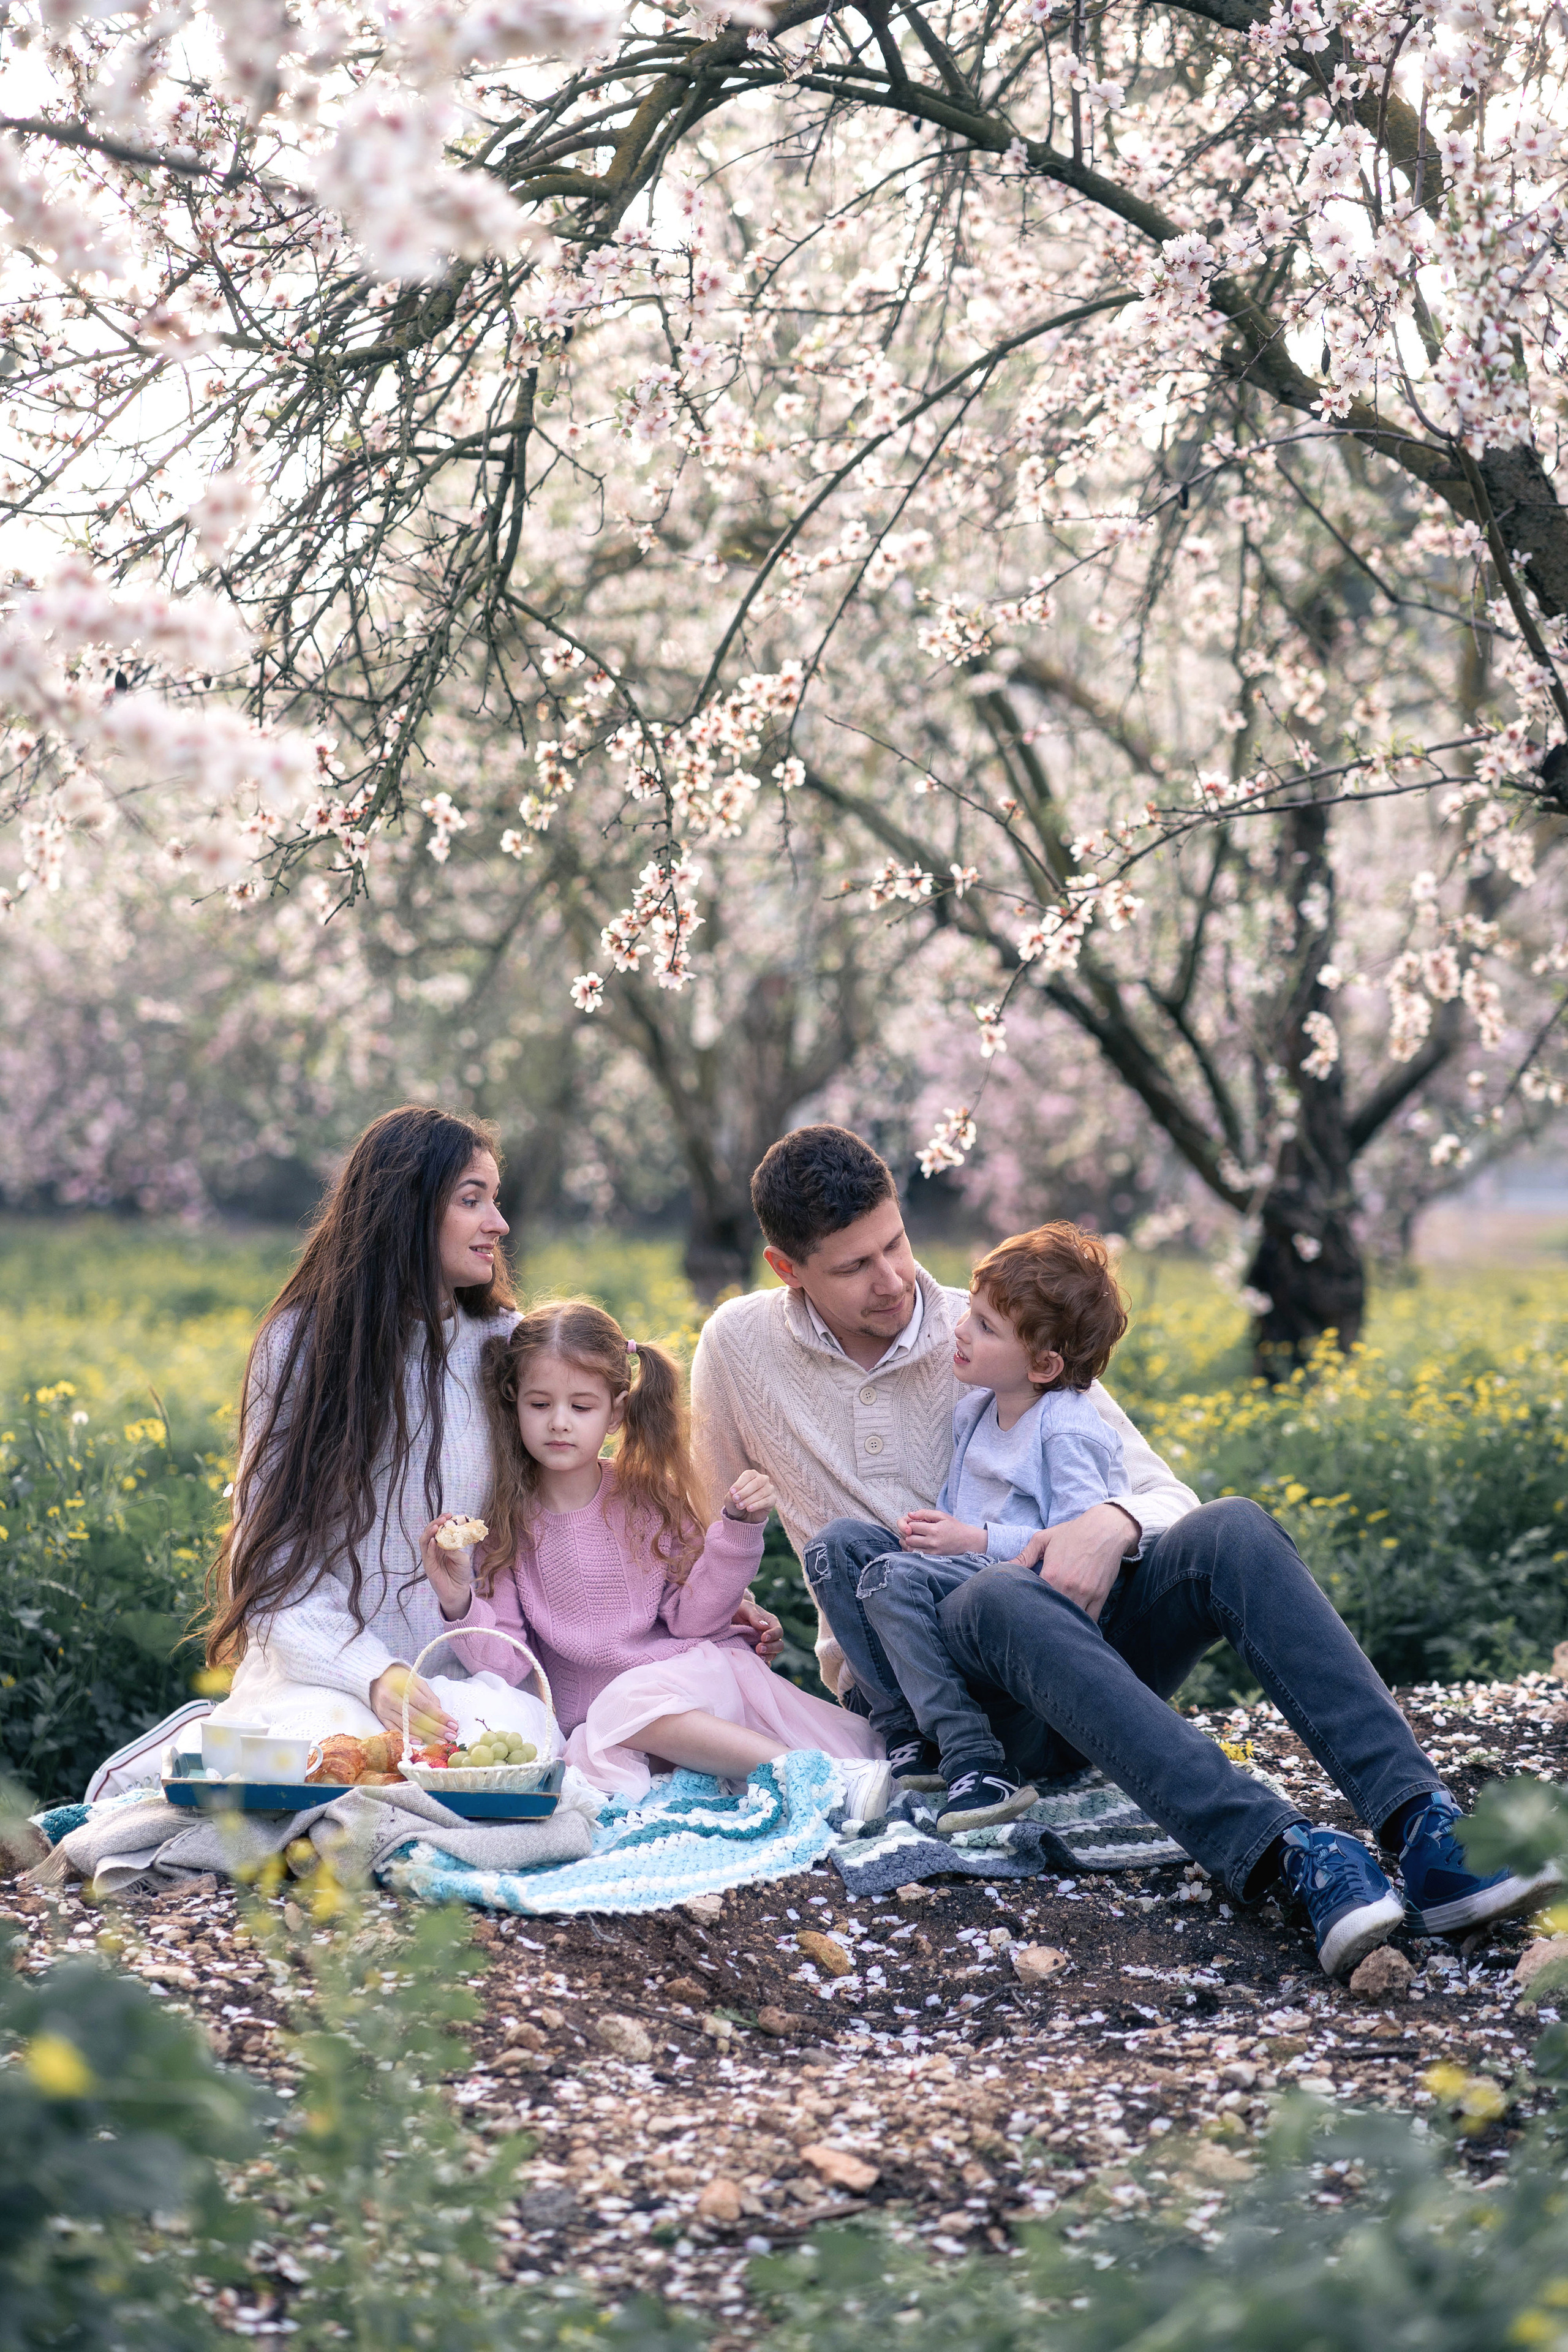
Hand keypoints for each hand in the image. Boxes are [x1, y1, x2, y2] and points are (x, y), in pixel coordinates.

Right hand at [368, 1663, 457, 1742]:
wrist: (375, 1678)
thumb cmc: (399, 1678)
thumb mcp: (416, 1680)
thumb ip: (429, 1696)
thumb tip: (441, 1712)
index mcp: (402, 1687)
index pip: (424, 1705)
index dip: (439, 1716)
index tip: (453, 1724)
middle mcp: (392, 1700)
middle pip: (417, 1718)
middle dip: (436, 1729)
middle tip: (451, 1736)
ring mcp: (385, 1711)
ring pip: (407, 1726)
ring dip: (426, 1736)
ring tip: (441, 1742)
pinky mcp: (381, 1719)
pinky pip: (395, 1731)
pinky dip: (408, 1737)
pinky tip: (420, 1742)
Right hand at [420, 1514, 475, 1618]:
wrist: (457, 1590)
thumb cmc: (461, 1573)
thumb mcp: (462, 1559)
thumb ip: (455, 1549)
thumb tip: (448, 1541)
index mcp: (443, 1544)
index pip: (440, 1529)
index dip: (443, 1521)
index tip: (450, 1514)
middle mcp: (435, 1548)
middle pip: (430, 1532)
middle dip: (435, 1523)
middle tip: (443, 1518)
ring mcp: (430, 1556)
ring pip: (424, 1540)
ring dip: (429, 1532)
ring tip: (436, 1526)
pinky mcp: (428, 1565)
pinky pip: (426, 1553)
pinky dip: (429, 1546)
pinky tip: (434, 1541)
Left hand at [724, 1469, 777, 1524]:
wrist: (744, 1516)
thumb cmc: (737, 1503)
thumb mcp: (730, 1499)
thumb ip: (731, 1495)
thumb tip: (733, 1494)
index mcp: (752, 1475)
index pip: (748, 1475)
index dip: (740, 1483)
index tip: (731, 1492)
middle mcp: (763, 1479)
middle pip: (756, 1483)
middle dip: (744, 1492)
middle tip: (735, 1499)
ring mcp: (769, 1489)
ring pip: (761, 1493)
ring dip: (749, 1500)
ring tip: (740, 1506)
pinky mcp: (772, 1500)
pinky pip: (766, 1501)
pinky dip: (756, 1505)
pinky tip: (749, 1509)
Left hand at [731, 1593, 783, 1664]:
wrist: (729, 1617)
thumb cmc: (740, 1609)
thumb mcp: (746, 1608)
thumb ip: (755, 1616)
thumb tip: (764, 1626)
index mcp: (771, 1623)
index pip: (778, 1631)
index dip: (773, 1635)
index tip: (763, 1637)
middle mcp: (770, 1636)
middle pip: (779, 1645)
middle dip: (771, 1648)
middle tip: (759, 1648)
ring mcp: (764, 1646)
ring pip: (773, 1655)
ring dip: (767, 1657)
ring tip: (757, 1657)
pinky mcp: (757, 1654)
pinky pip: (764, 1662)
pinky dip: (763, 1664)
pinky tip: (757, 1664)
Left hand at [898, 1508, 987, 1555]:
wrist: (967, 1541)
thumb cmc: (954, 1527)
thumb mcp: (942, 1515)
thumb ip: (925, 1513)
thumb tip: (910, 1514)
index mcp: (934, 1529)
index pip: (912, 1526)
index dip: (910, 1523)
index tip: (913, 1522)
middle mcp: (932, 1542)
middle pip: (909, 1538)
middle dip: (907, 1533)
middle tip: (911, 1529)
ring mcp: (932, 1552)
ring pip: (910, 1548)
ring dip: (908, 1541)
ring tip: (913, 1536)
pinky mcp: (933, 1557)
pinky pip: (915, 1555)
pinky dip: (911, 1549)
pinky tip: (915, 1544)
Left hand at [1009, 1502, 1140, 1620]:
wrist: (1105, 1529)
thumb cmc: (1072, 1533)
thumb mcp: (1043, 1539)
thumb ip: (1024, 1556)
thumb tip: (1004, 1567)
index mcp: (1051, 1573)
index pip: (1034, 1599)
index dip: (1028, 1605)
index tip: (1025, 1607)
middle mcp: (1067, 1586)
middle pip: (1051, 1612)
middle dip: (1044, 1617)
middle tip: (1038, 1619)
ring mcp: (1085, 1593)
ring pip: (1070, 1618)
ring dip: (1062, 1621)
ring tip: (1054, 1622)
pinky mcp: (1100, 1597)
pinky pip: (1089, 1619)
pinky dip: (1081, 1623)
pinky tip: (1073, 1621)